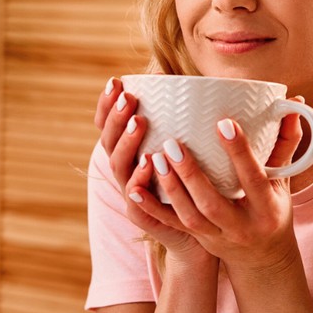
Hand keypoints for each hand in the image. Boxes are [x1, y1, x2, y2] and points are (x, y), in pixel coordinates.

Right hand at [94, 77, 212, 261]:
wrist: (204, 232)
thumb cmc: (198, 182)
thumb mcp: (190, 147)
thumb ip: (188, 120)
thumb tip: (205, 80)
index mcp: (132, 153)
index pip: (109, 126)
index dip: (107, 106)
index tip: (116, 81)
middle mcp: (127, 172)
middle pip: (110, 143)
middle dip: (116, 118)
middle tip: (130, 98)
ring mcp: (134, 196)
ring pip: (120, 169)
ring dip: (127, 144)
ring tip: (139, 123)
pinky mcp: (147, 218)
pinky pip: (137, 201)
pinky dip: (140, 183)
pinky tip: (147, 164)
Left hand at [127, 100, 305, 272]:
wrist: (263, 257)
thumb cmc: (273, 209)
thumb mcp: (283, 181)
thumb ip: (285, 144)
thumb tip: (294, 105)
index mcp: (267, 208)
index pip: (253, 178)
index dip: (240, 153)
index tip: (223, 123)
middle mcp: (241, 226)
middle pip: (213, 202)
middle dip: (192, 174)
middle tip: (173, 143)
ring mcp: (217, 236)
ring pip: (190, 215)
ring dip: (171, 188)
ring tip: (155, 158)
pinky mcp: (197, 239)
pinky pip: (172, 225)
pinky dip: (152, 208)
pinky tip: (133, 188)